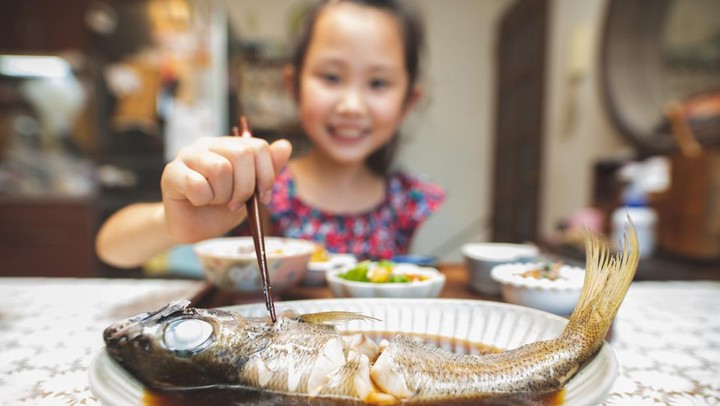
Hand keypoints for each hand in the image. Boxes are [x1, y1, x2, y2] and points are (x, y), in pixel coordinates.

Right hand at [161, 136, 291, 242]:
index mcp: (230, 145)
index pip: (258, 147)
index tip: (262, 197)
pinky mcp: (171, 172)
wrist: (192, 228)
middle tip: (235, 203)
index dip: (266, 175)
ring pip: (220, 168)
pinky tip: (197, 201)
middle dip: (245, 187)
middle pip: (241, 154)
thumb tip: (286, 145)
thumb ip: (268, 169)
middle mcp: (209, 144)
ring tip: (215, 201)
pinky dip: (203, 200)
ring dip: (223, 195)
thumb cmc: (220, 208)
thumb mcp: (251, 191)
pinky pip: (197, 184)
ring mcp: (188, 155)